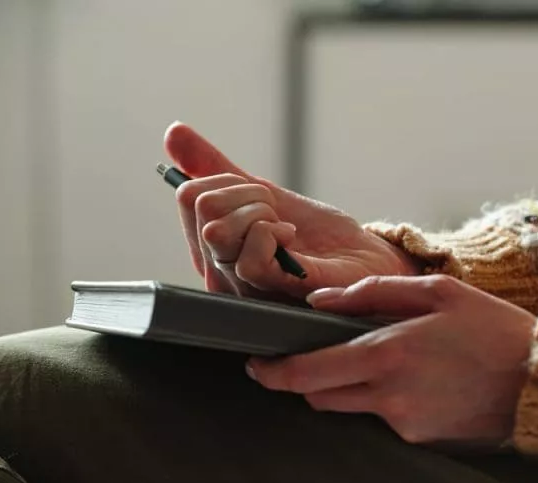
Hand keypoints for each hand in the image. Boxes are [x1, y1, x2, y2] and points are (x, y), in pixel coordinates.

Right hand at [164, 122, 418, 296]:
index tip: (263, 197)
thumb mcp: (263, 195)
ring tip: (286, 230)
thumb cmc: (317, 237)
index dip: (229, 181)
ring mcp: (241, 287)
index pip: (188, 196)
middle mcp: (218, 272)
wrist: (364, 260)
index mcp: (212, 248)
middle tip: (277, 213)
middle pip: (199, 206)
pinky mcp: (269, 294)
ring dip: (262, 212)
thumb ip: (218, 170)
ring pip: (217, 229)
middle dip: (248, 193)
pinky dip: (273, 233)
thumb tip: (173, 132)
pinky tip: (291, 240)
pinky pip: (248, 260)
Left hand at [247, 275, 535, 447]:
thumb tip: (320, 300)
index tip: (257, 366)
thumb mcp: (438, 292)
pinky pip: (386, 420)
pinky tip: (420, 382)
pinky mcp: (421, 441)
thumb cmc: (492, 328)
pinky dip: (387, 400)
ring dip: (348, 387)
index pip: (308, 373)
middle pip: (319, 397)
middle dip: (305, 380)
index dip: (274, 372)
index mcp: (388, 354)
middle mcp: (389, 396)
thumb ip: (373, 294)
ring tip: (384, 362)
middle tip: (313, 357)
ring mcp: (405, 424)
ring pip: (350, 409)